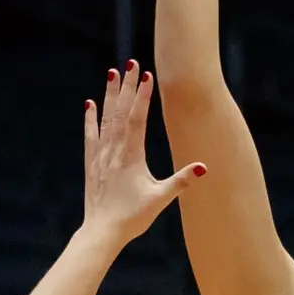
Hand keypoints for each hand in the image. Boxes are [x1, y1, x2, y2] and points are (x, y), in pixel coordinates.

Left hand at [81, 64, 205, 248]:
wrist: (101, 232)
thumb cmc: (133, 217)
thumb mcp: (160, 199)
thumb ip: (181, 181)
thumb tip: (203, 167)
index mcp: (131, 156)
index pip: (137, 119)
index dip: (142, 96)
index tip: (147, 75)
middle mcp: (114, 151)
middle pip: (121, 112)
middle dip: (127, 86)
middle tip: (131, 62)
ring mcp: (101, 156)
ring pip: (105, 119)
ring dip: (109, 95)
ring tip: (112, 73)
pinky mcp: (92, 164)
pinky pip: (91, 135)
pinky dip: (91, 118)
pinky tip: (90, 104)